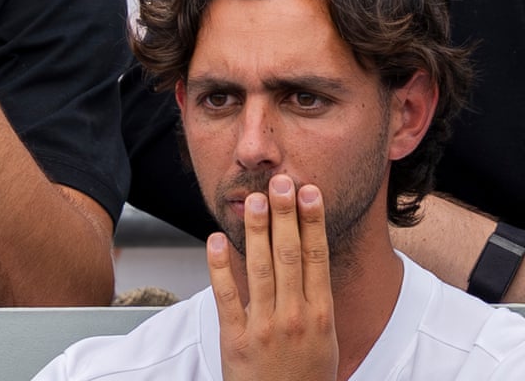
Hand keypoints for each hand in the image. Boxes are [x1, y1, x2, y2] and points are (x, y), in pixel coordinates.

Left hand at [209, 175, 336, 380]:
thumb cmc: (306, 378)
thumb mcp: (325, 340)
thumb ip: (316, 300)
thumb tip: (311, 257)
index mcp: (321, 317)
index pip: (317, 258)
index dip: (313, 222)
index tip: (309, 192)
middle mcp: (295, 319)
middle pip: (289, 256)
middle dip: (285, 216)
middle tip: (281, 182)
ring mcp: (264, 328)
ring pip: (260, 269)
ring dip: (257, 231)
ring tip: (255, 199)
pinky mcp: (235, 339)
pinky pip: (226, 296)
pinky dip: (220, 267)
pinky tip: (215, 240)